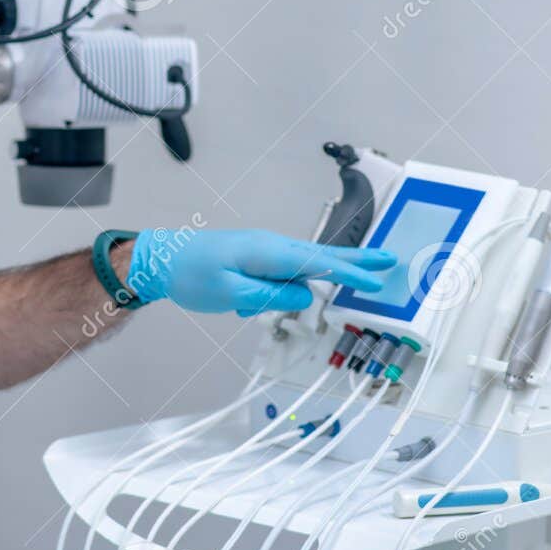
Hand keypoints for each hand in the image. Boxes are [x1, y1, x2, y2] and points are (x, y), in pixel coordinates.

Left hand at [126, 229, 395, 315]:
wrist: (160, 258)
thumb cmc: (191, 275)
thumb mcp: (232, 293)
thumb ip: (272, 296)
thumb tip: (304, 296)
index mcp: (269, 252)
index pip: (319, 264)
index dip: (351, 273)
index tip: (378, 281)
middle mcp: (271, 246)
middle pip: (322, 255)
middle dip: (356, 260)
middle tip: (389, 259)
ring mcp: (263, 250)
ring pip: (301, 267)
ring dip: (303, 284)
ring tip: (323, 281)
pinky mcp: (254, 258)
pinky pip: (280, 273)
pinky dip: (278, 288)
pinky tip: (241, 303)